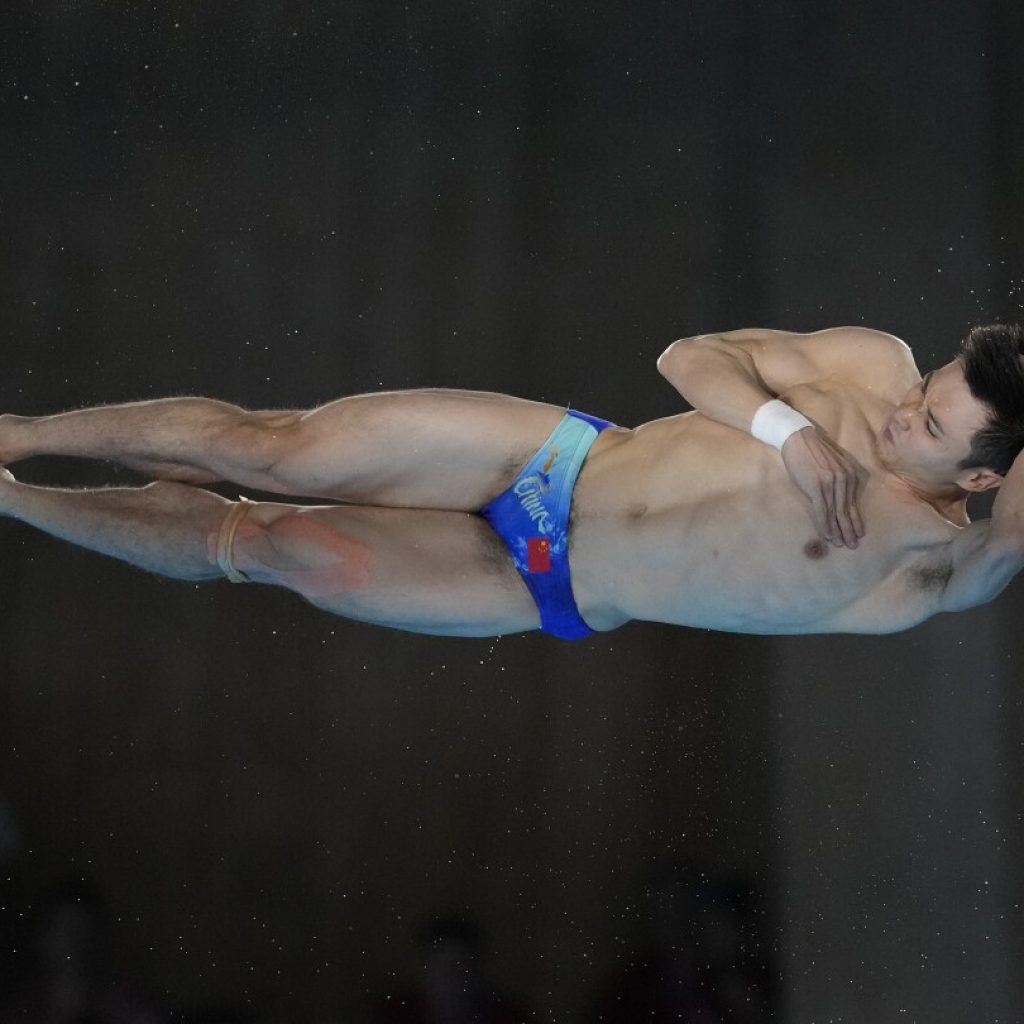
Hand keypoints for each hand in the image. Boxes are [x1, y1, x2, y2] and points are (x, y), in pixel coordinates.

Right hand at [780, 427, 865, 547]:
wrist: (797, 436)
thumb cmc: (812, 450)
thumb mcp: (833, 463)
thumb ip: (840, 477)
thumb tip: (840, 496)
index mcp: (851, 473)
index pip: (852, 502)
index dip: (855, 519)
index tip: (858, 532)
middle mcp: (845, 479)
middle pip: (847, 510)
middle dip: (850, 529)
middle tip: (853, 544)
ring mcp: (831, 483)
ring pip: (836, 513)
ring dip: (839, 530)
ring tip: (842, 544)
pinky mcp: (816, 486)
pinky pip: (822, 510)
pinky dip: (825, 524)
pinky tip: (828, 535)